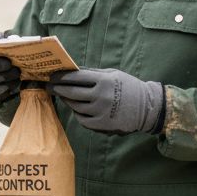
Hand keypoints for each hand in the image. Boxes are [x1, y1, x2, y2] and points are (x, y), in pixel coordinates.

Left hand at [47, 68, 164, 134]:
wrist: (147, 108)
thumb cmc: (128, 87)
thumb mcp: (112, 74)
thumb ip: (92, 73)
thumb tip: (72, 71)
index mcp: (103, 80)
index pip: (76, 77)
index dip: (61, 76)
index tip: (52, 76)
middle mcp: (101, 96)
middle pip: (71, 92)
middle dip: (57, 88)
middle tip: (49, 86)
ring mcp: (100, 112)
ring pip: (75, 106)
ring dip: (67, 100)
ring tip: (64, 96)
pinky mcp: (101, 125)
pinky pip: (82, 119)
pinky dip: (78, 113)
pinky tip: (77, 108)